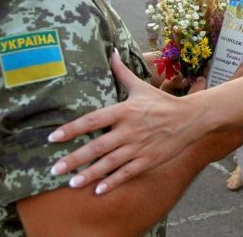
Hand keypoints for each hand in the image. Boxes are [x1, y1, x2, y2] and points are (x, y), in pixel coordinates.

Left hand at [48, 51, 205, 193]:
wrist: (190, 118)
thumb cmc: (162, 102)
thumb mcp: (141, 86)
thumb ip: (122, 72)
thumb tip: (112, 51)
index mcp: (125, 111)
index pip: (93, 120)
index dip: (72, 129)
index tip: (53, 138)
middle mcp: (129, 130)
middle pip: (97, 147)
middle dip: (74, 159)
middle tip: (54, 170)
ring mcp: (138, 147)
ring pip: (109, 163)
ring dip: (89, 174)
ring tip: (71, 183)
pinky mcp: (148, 160)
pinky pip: (127, 173)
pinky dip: (112, 182)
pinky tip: (98, 191)